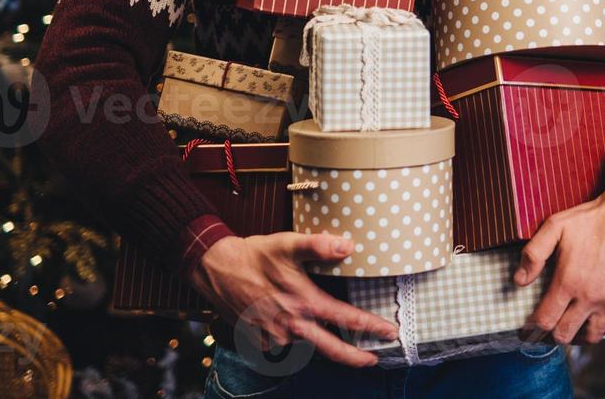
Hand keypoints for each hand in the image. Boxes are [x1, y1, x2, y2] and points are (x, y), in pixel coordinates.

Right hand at [190, 232, 397, 367]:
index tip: (389, 332)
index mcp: (303, 303)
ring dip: (322, 342)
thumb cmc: (254, 255)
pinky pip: (285, 344)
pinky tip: (294, 324)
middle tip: (374, 359)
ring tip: (334, 334)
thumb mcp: (288, 244)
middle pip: (331, 349)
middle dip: (355, 357)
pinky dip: (294, 338)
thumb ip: (319, 246)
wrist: (215, 269)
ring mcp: (274, 338)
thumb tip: (348, 246)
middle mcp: (290, 326)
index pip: (346, 319)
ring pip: (307, 345)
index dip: (371, 327)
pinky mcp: (260, 342)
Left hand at [515, 177, 604, 344]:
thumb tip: (519, 280)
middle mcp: (591, 297)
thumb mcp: (555, 226)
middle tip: (543, 331)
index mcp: (570, 281)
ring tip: (566, 327)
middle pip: (565, 335)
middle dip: (550, 336)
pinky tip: (588, 319)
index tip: (526, 331)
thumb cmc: (592, 219)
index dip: (531, 329)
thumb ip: (534, 254)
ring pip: (589, 337)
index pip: (545, 320)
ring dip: (575, 336)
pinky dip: (596, 328)